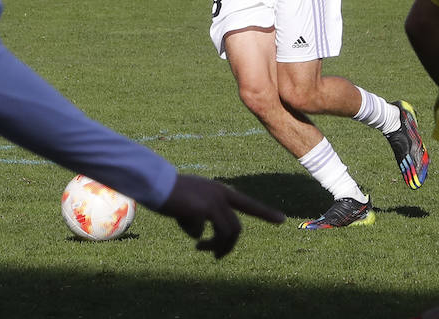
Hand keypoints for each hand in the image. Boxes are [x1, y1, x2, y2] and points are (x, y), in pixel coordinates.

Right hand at [151, 174, 284, 258]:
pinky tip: (181, 221)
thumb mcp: (192, 204)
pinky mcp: (204, 210)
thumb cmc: (171, 193)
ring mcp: (214, 202)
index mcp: (221, 191)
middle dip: (228, 246)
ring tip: (200, 248)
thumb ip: (202, 216)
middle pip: (236, 228)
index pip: (248, 204)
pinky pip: (201, 232)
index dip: (265, 213)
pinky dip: (193, 233)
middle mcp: (221, 195)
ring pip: (225, 233)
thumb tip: (202, 235)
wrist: (156, 182)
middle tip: (216, 257)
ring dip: (214, 246)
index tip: (282, 220)